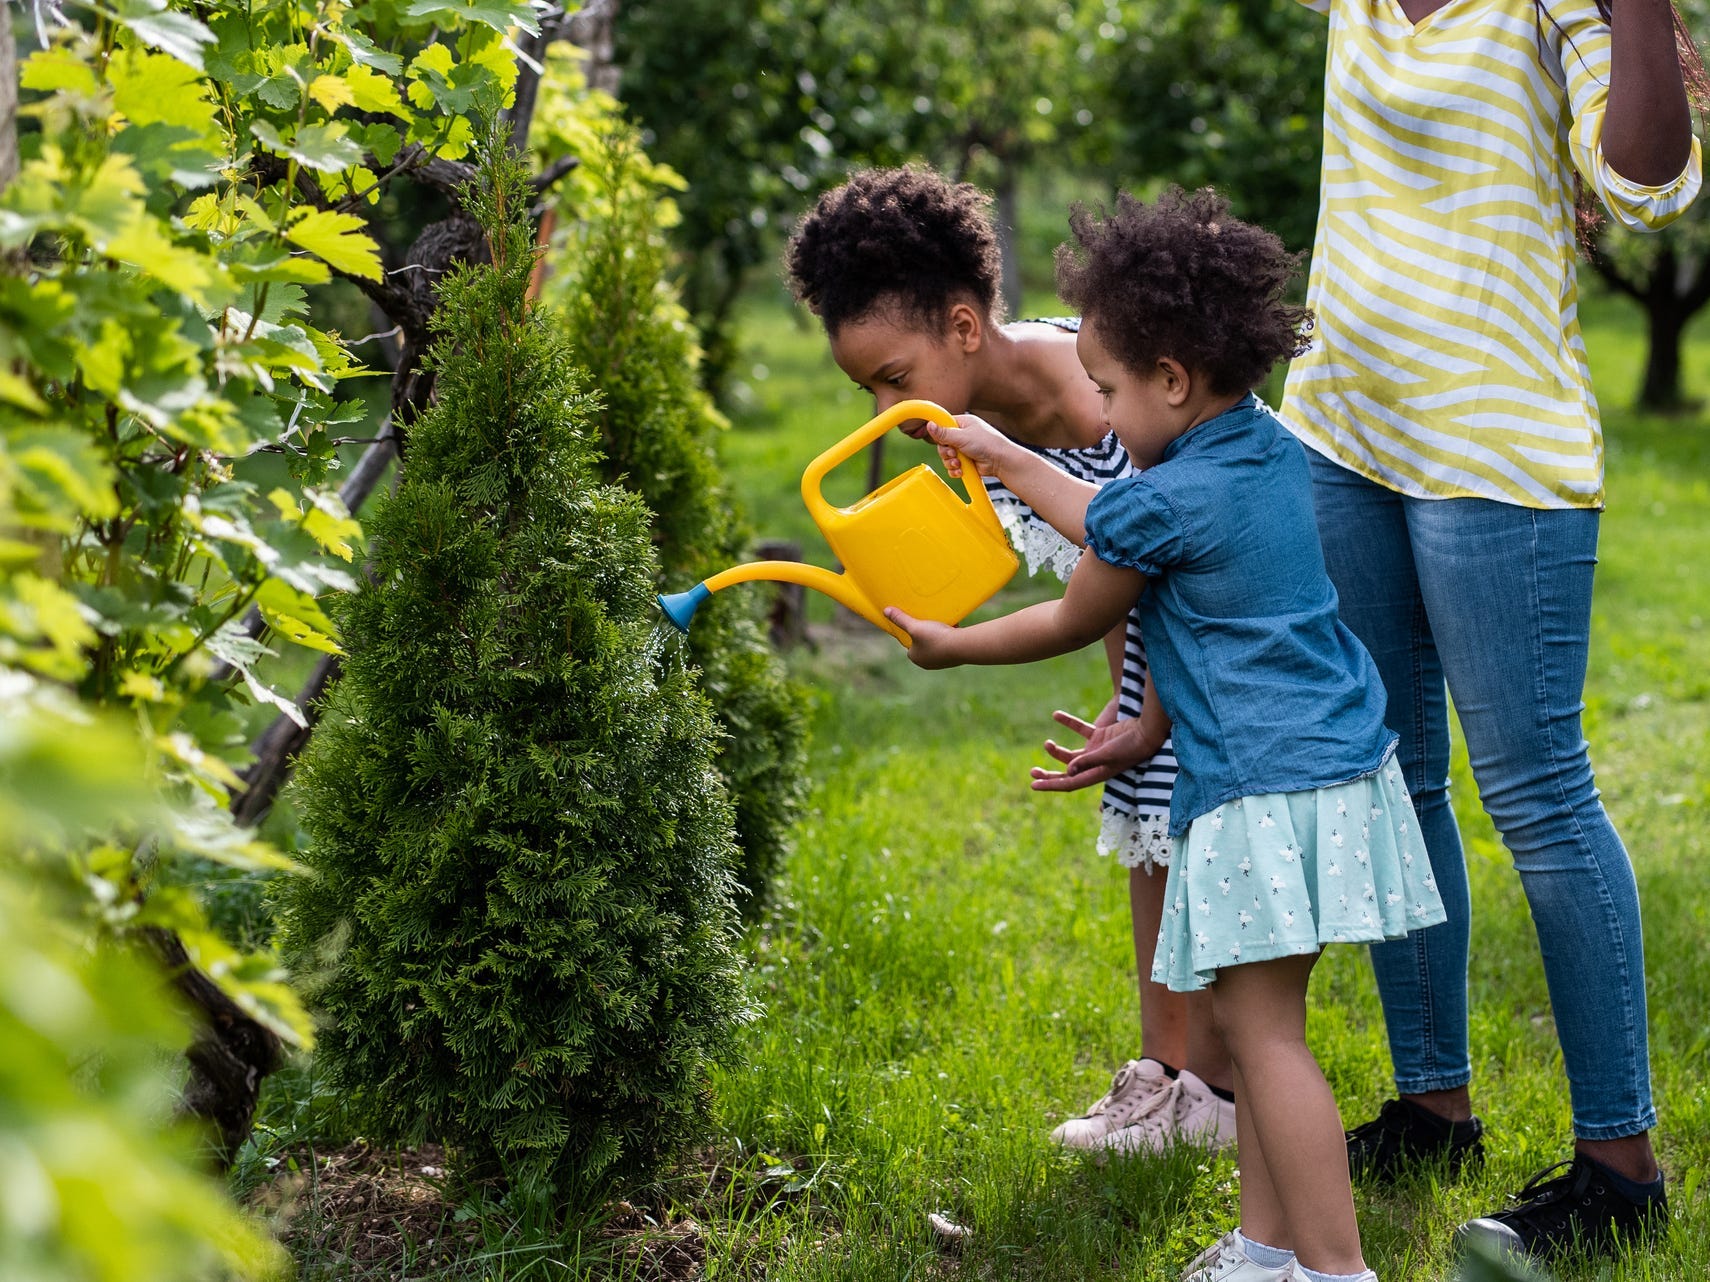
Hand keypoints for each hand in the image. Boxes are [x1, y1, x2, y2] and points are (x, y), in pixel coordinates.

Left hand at [883, 607, 962, 668]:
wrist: (962, 646)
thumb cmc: (935, 637)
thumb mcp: (915, 626)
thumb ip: (900, 619)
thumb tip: (885, 611)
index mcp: (915, 657)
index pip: (909, 644)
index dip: (911, 633)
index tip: (916, 623)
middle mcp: (927, 662)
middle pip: (923, 644)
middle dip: (925, 634)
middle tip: (928, 622)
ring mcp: (941, 661)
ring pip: (936, 644)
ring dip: (938, 635)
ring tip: (940, 623)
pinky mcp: (954, 658)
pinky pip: (948, 645)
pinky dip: (948, 637)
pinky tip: (953, 627)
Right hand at [921, 413, 1014, 479]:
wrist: (1001, 461)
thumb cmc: (987, 444)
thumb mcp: (962, 437)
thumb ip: (944, 433)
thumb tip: (929, 424)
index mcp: (963, 424)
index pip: (943, 425)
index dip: (940, 434)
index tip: (941, 440)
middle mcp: (962, 436)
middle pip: (942, 444)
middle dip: (946, 452)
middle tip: (954, 453)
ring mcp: (964, 449)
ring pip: (946, 457)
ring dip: (950, 462)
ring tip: (959, 464)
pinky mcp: (966, 462)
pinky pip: (952, 466)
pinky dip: (955, 470)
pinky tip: (961, 470)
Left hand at [1030, 710, 1159, 791]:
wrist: (1148, 730)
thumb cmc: (1131, 745)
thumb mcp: (1108, 754)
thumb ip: (1088, 761)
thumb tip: (1068, 771)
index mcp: (1097, 774)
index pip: (1070, 783)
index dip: (1051, 785)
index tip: (1033, 785)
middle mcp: (1095, 765)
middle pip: (1068, 773)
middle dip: (1050, 774)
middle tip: (1032, 772)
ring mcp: (1096, 750)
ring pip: (1071, 754)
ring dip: (1057, 751)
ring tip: (1046, 743)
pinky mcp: (1100, 735)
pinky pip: (1080, 729)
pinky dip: (1068, 722)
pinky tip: (1056, 715)